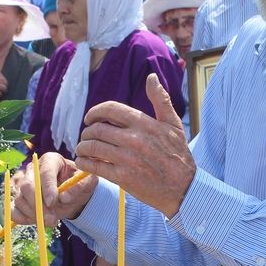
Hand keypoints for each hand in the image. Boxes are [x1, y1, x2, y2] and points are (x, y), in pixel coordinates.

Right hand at [11, 152, 96, 226]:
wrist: (72, 194)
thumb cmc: (79, 183)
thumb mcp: (87, 182)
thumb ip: (79, 187)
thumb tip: (63, 198)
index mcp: (51, 160)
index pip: (45, 172)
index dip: (47, 187)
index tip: (53, 202)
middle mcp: (33, 169)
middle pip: (27, 185)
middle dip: (38, 204)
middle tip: (51, 219)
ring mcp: (23, 183)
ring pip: (20, 198)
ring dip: (34, 214)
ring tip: (51, 222)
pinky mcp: (19, 198)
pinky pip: (13, 209)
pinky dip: (21, 218)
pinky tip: (35, 222)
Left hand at [76, 73, 194, 216]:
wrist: (183, 188)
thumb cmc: (179, 155)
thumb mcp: (173, 124)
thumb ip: (161, 100)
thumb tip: (151, 77)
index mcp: (144, 123)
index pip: (110, 109)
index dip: (94, 112)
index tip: (89, 119)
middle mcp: (134, 139)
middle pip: (97, 129)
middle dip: (86, 132)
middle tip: (85, 136)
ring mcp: (127, 159)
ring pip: (93, 147)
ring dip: (82, 147)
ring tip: (82, 149)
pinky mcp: (123, 177)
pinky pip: (96, 166)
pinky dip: (85, 163)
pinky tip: (83, 162)